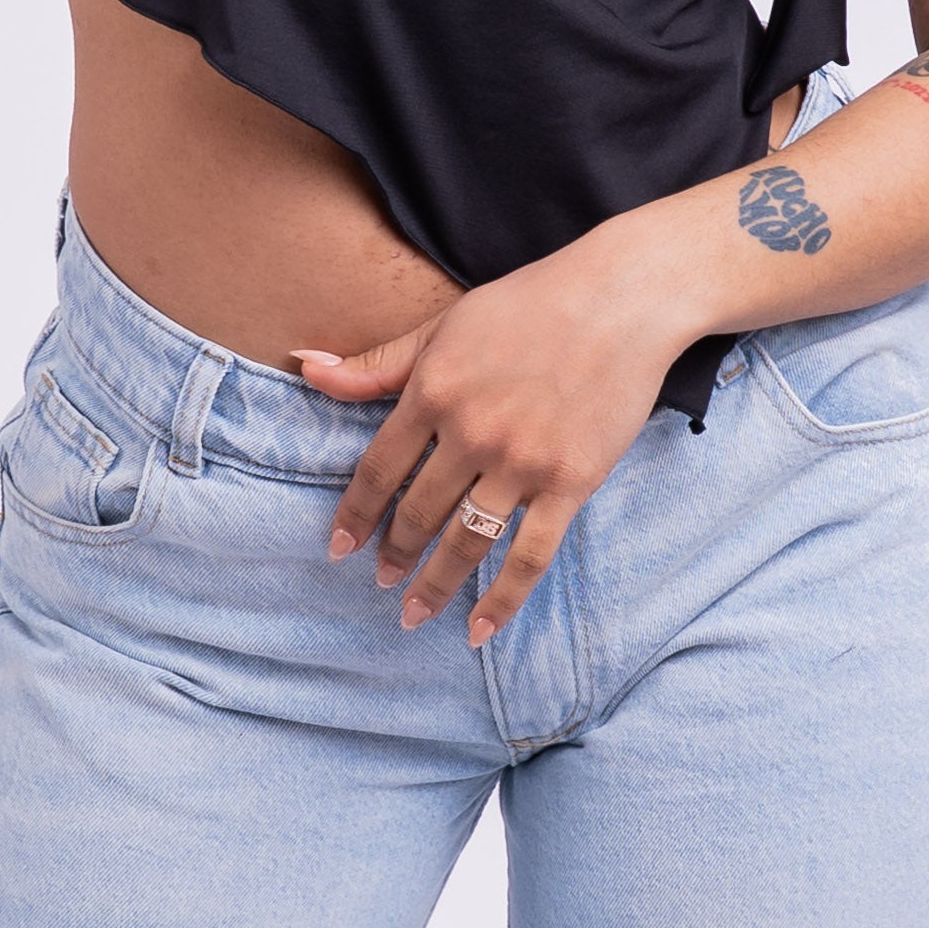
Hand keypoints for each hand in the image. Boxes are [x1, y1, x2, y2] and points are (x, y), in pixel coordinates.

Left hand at [303, 240, 688, 640]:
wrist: (623, 298)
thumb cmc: (530, 304)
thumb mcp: (444, 325)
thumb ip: (378, 363)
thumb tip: (305, 369)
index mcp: (434, 391)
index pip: (378, 469)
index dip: (354, 515)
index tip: (339, 548)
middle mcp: (471, 431)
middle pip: (418, 512)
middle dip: (393, 554)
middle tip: (380, 582)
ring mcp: (521, 462)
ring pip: (465, 541)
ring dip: (434, 584)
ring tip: (413, 613)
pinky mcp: (570, 482)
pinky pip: (529, 556)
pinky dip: (502, 600)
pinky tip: (478, 629)